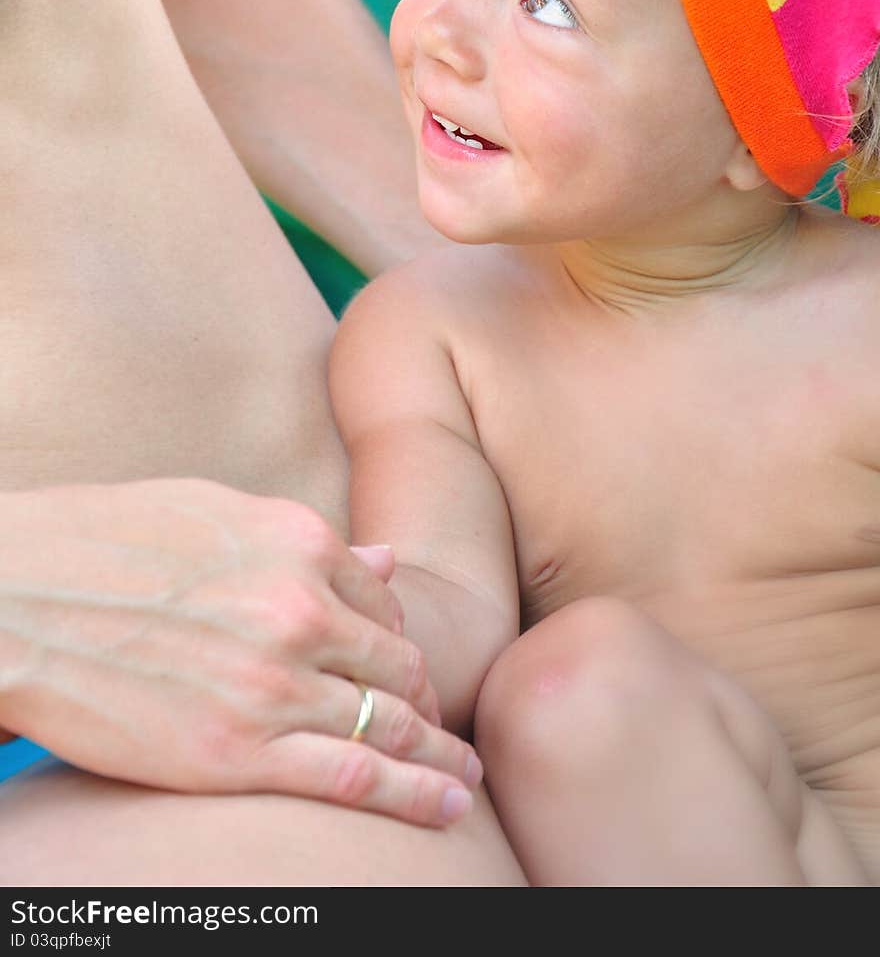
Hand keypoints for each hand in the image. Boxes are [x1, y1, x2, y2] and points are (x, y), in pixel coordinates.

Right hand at [0, 479, 480, 825]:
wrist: (18, 599)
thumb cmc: (104, 544)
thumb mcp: (215, 512)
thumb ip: (307, 541)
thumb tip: (384, 562)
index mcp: (300, 543)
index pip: (387, 603)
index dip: (400, 642)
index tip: (400, 671)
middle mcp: (303, 609)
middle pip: (401, 665)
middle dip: (425, 701)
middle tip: (437, 731)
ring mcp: (276, 683)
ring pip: (392, 724)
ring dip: (438, 756)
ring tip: (463, 780)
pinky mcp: (240, 752)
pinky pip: (353, 777)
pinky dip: (413, 797)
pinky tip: (445, 809)